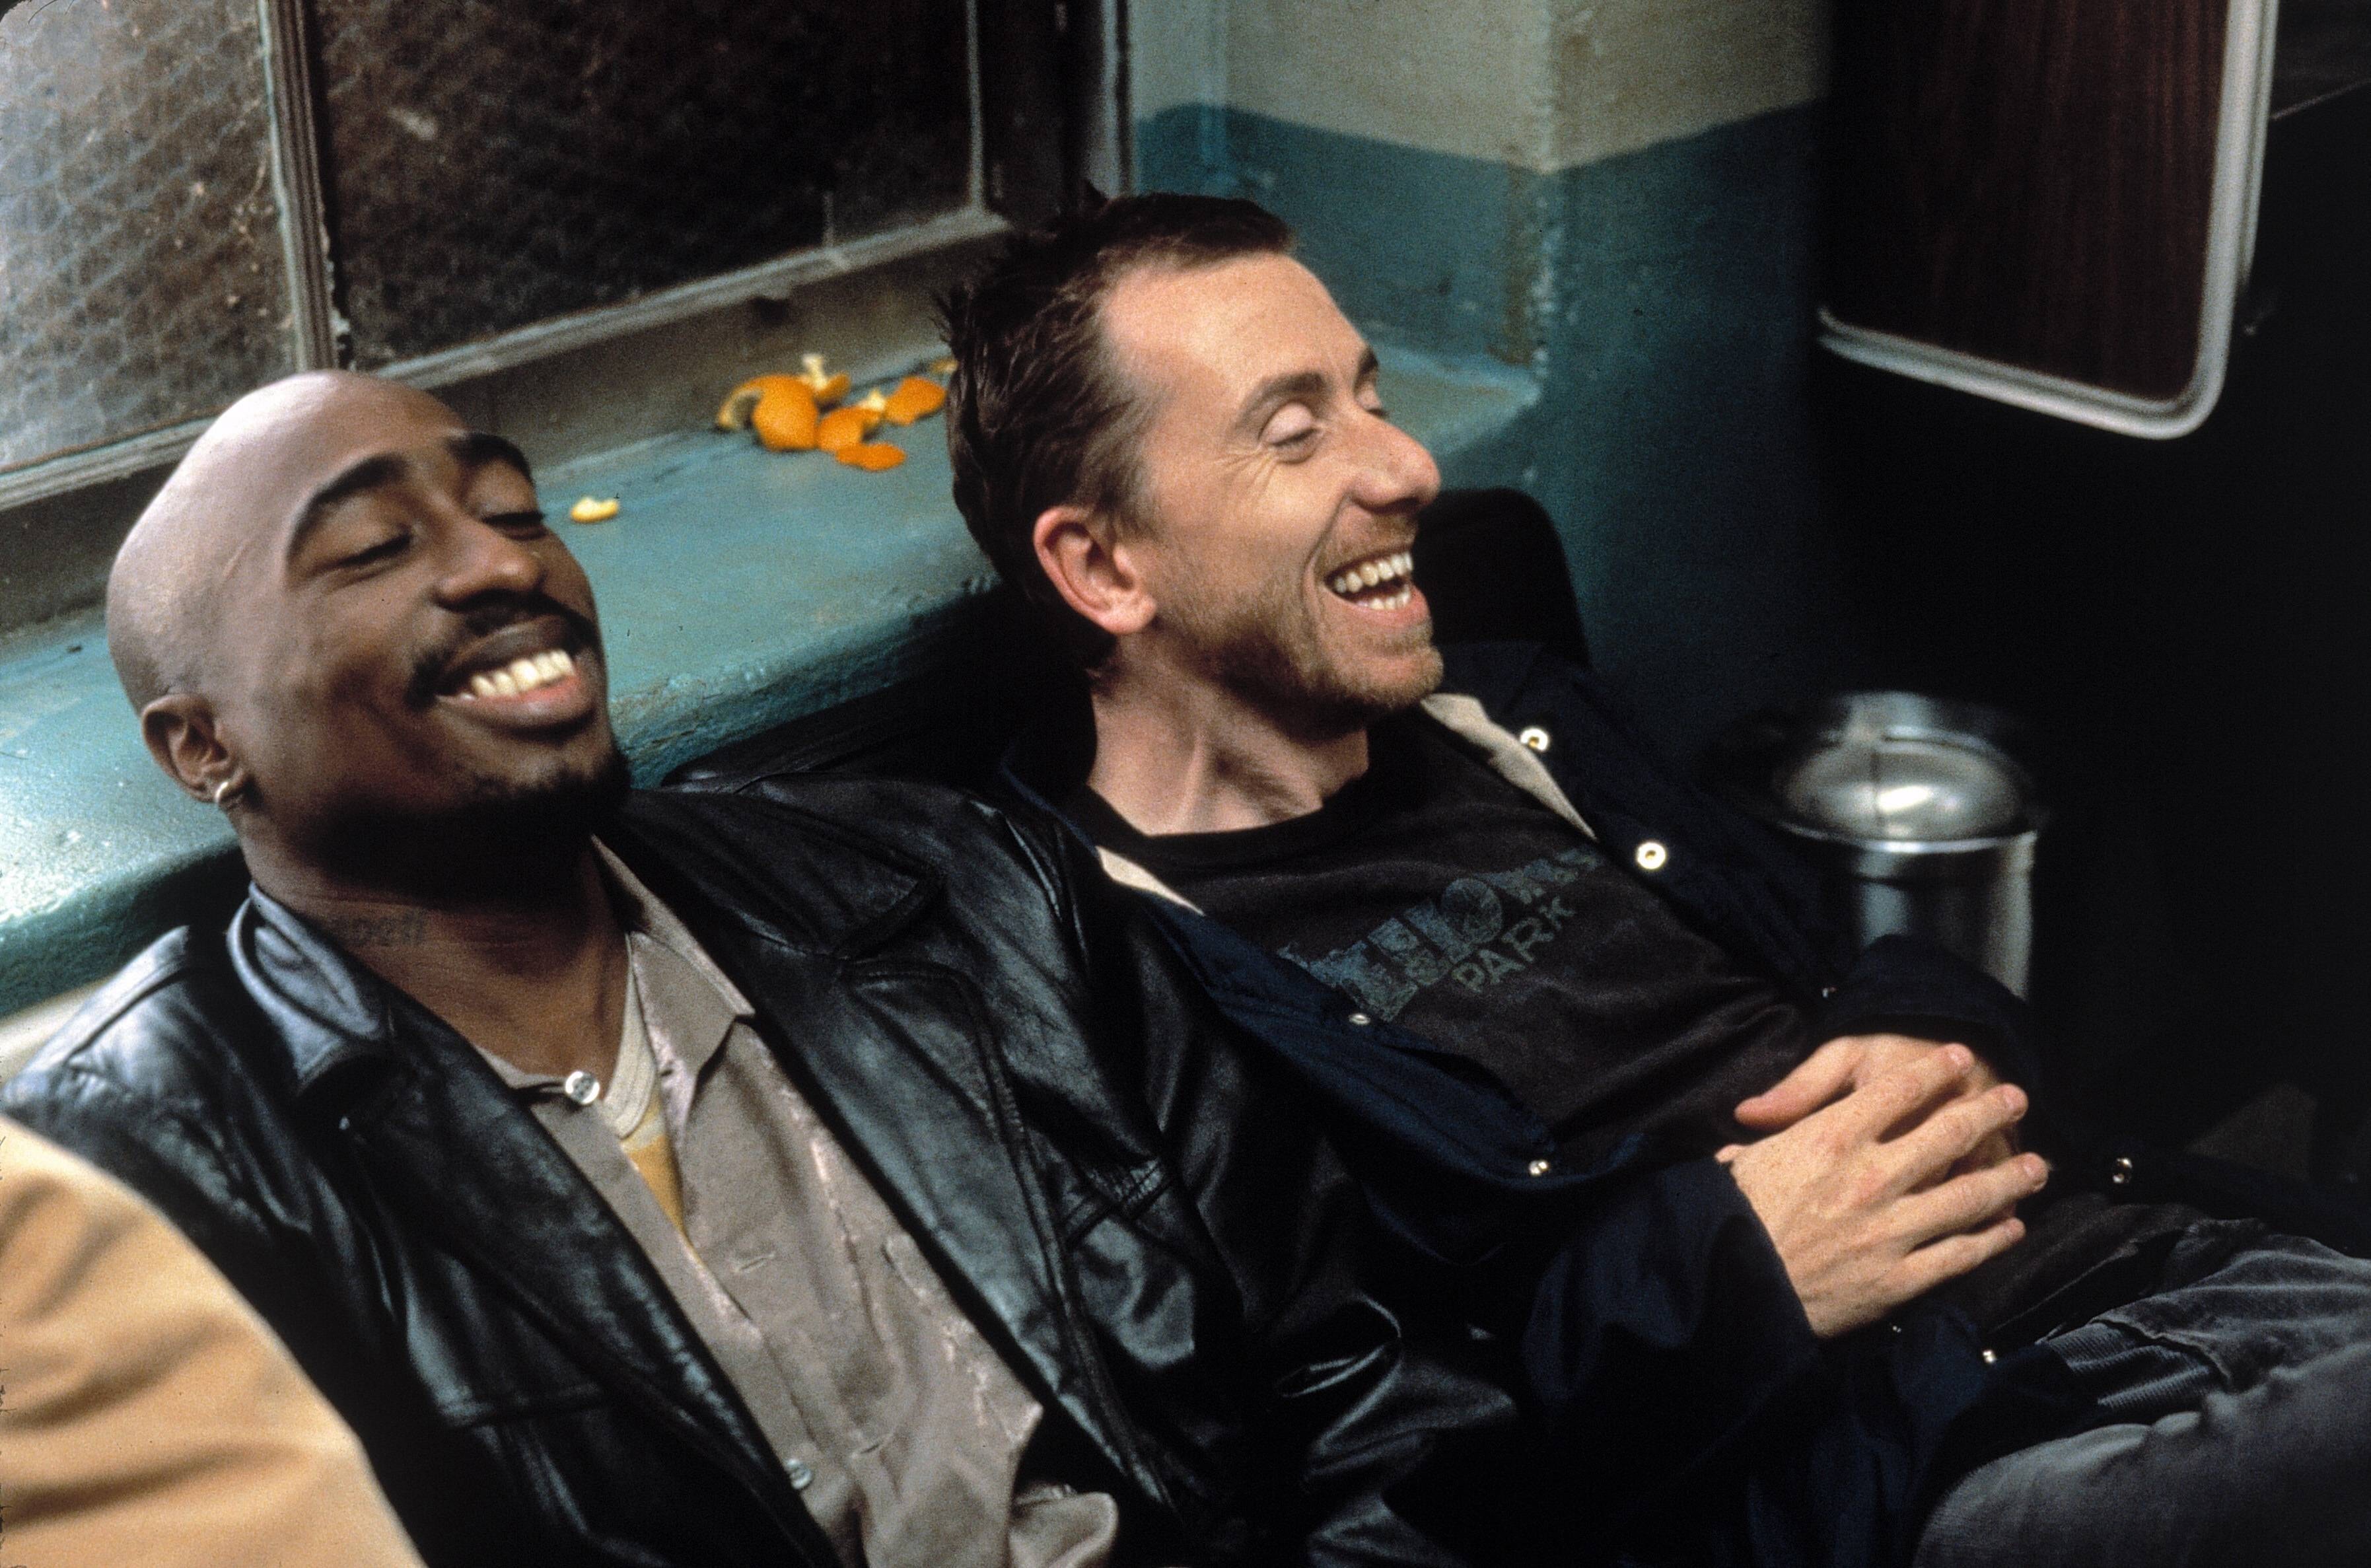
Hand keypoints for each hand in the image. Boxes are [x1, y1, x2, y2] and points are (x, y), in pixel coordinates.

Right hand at [1718, 1044, 2048, 1336]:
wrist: (1732, 1291)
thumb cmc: (1732, 1220)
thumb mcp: (1740, 1159)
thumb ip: (1765, 1136)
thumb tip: (1752, 1113)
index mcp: (1832, 1139)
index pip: (1898, 1092)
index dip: (1934, 1071)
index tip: (1959, 1057)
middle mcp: (1872, 1178)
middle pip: (1948, 1135)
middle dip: (1988, 1111)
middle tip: (2015, 1097)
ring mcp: (1892, 1231)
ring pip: (1969, 1197)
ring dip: (2009, 1178)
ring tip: (2036, 1165)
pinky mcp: (1901, 1280)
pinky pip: (1959, 1255)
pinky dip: (1991, 1240)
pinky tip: (2010, 1228)